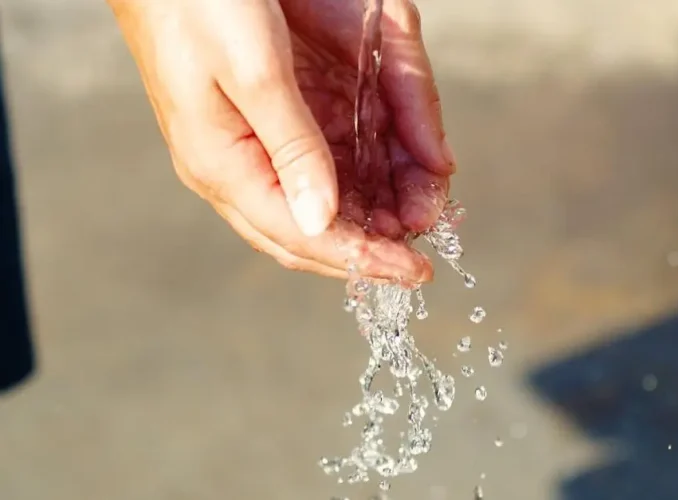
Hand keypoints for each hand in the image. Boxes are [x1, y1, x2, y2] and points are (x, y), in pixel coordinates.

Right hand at [109, 0, 454, 281]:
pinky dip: (357, 182)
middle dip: (368, 247)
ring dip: (369, 216)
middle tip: (419, 256)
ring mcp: (250, 149)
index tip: (413, 271)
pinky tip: (388, 184)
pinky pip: (316, 169)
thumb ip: (292, 148)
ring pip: (317, 204)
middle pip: (309, 232)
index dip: (361, 257)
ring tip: (416, 216)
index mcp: (222, 166)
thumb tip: (323, 223)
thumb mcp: (253, 72)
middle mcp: (236, 168)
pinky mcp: (267, 124)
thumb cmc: (199, 2)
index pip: (301, 235)